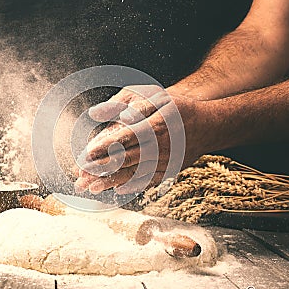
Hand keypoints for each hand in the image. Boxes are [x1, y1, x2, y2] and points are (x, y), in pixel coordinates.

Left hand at [75, 85, 210, 194]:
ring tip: (91, 188)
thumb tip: (99, 111)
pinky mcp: (169, 171)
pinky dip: (132, 187)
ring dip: (111, 182)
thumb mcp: (158, 97)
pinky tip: (117, 190)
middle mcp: (159, 147)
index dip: (104, 147)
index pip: (124, 138)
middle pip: (124, 160)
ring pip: (133, 174)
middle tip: (80, 178)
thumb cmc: (180, 109)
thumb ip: (130, 103)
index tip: (86, 154)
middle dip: (100, 170)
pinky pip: (148, 181)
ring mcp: (164, 162)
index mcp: (155, 127)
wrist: (208, 126)